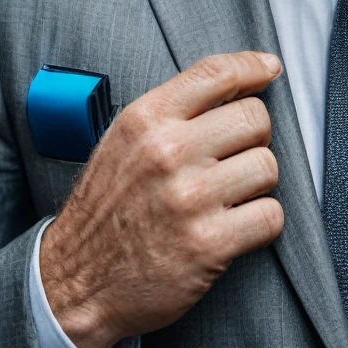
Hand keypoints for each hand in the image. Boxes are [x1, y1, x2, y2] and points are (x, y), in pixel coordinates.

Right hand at [39, 51, 284, 347]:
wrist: (77, 281)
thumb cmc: (108, 207)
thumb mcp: (126, 140)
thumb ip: (174, 110)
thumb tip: (239, 79)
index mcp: (146, 119)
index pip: (217, 73)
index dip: (253, 66)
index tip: (269, 69)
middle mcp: (168, 152)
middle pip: (255, 118)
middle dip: (254, 137)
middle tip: (235, 157)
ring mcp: (189, 198)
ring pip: (267, 166)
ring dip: (257, 184)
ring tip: (229, 196)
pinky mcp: (209, 244)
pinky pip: (270, 215)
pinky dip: (261, 222)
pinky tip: (235, 226)